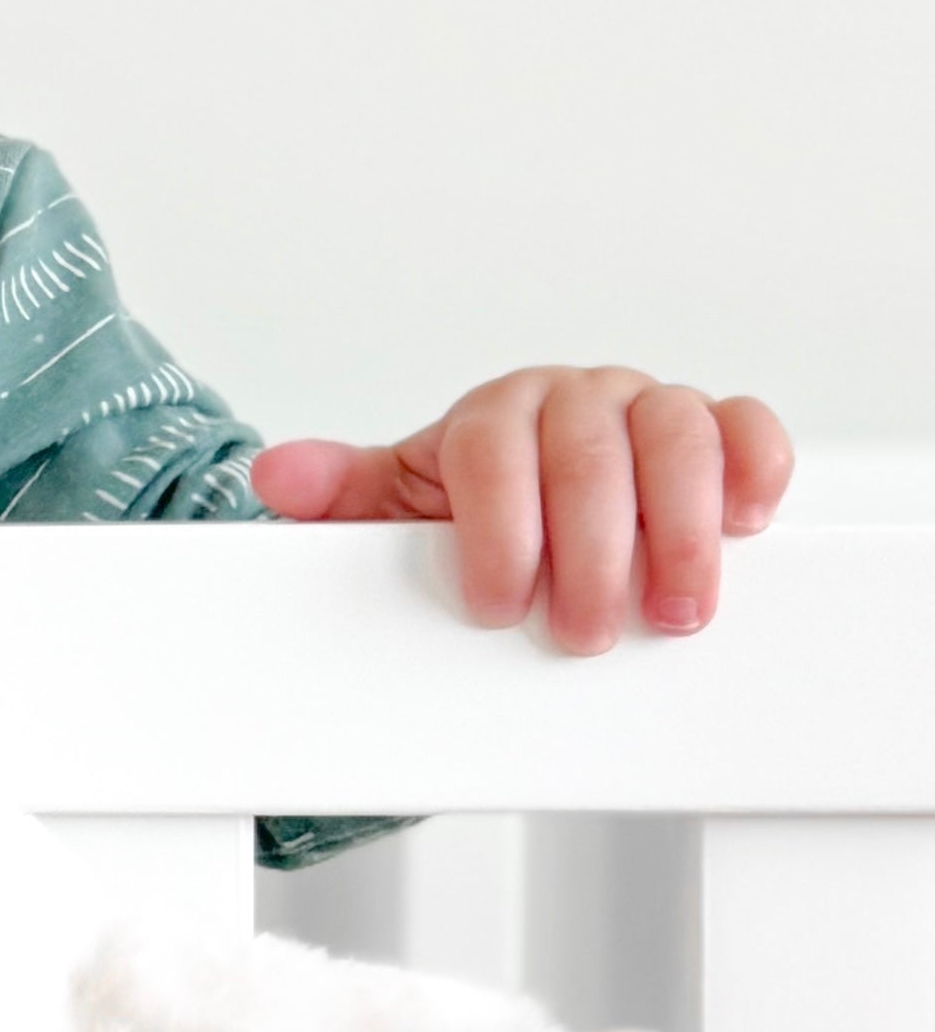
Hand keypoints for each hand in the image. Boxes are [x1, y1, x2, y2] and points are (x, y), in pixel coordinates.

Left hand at [249, 371, 792, 652]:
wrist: (532, 500)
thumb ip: (342, 495)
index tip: (498, 604)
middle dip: (588, 554)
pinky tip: (746, 523)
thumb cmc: (472, 510)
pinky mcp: (717, 430)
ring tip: (671, 611)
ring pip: (675, 439)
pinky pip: (747, 429)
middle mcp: (573, 398)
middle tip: (582, 633)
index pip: (492, 452)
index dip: (497, 530)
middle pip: (587, 456)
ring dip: (677, 531)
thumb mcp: (398, 509)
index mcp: (492, 414)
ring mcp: (648, 409)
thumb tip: (276, 477)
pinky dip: (754, 470)